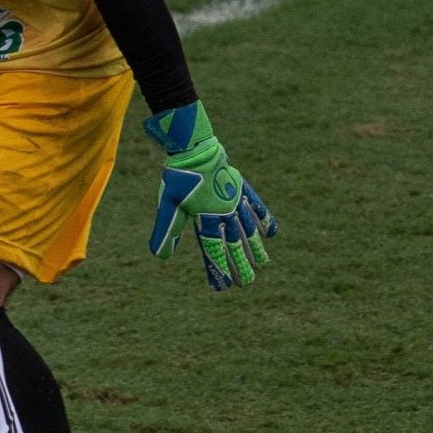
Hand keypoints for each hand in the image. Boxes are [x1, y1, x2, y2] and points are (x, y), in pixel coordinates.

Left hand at [144, 101, 275, 290]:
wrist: (194, 147)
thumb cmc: (178, 177)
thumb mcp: (168, 205)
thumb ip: (167, 230)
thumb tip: (160, 256)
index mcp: (207, 217)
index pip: (214, 249)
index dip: (219, 268)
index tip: (224, 285)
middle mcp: (225, 211)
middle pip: (235, 243)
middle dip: (241, 263)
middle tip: (247, 282)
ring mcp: (235, 199)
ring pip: (249, 228)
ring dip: (256, 247)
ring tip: (263, 263)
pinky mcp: (241, 188)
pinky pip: (257, 206)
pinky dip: (264, 219)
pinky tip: (272, 233)